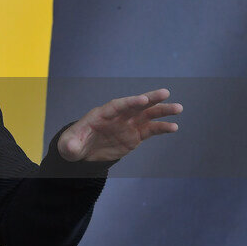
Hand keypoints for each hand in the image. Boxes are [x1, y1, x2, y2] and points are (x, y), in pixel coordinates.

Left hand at [58, 89, 182, 161]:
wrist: (83, 152)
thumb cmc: (73, 144)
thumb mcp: (68, 146)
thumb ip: (70, 145)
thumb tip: (70, 147)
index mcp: (101, 114)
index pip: (117, 105)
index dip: (130, 102)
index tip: (143, 99)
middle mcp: (117, 116)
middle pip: (135, 105)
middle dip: (149, 99)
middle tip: (165, 93)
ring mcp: (127, 124)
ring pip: (147, 115)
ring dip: (162, 111)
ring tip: (178, 109)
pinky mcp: (134, 135)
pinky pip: (150, 130)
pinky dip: (162, 128)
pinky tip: (174, 127)